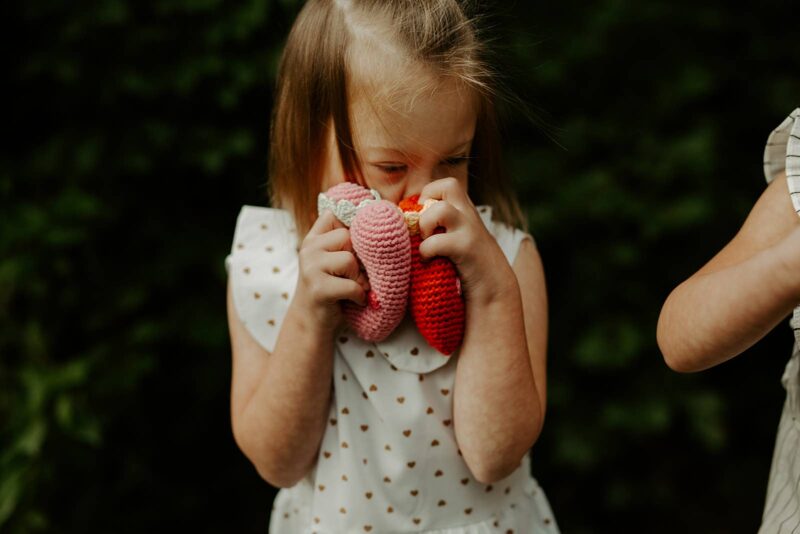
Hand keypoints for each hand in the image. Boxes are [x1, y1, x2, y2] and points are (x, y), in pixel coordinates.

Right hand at [291, 210, 368, 333]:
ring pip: (349, 260)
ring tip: (355, 289)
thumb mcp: (335, 261)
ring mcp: (310, 267)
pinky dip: (359, 296)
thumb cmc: (332, 291)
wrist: (311, 325)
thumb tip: (383, 220)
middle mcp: (308, 248)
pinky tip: (355, 301)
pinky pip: (351, 285)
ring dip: (359, 278)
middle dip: (358, 258)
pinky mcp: (318, 288)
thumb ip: (347, 243)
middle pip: (347, 237)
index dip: (352, 226)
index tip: (359, 243)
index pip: (335, 215)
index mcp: (313, 238)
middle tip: (356, 275)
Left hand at [418, 178, 516, 303]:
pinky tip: (427, 261)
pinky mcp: (466, 249)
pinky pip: (437, 242)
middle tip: (424, 223)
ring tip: (425, 242)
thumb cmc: (470, 266)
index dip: (428, 195)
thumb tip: (406, 226)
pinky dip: (425, 251)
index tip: (421, 216)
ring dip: (425, 224)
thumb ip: (442, 227)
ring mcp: (469, 230)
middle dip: (428, 199)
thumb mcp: (458, 239)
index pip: (446, 185)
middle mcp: (469, 215)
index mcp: (465, 211)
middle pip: (449, 185)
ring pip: (442, 209)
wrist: (496, 290)